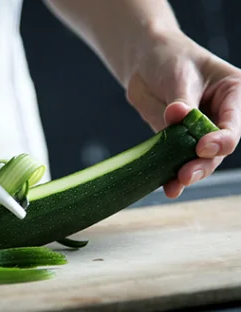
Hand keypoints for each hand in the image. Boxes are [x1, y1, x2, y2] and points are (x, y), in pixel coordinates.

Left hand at [126, 31, 240, 197]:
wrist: (144, 61)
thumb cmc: (169, 59)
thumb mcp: (179, 75)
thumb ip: (181, 101)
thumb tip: (177, 116)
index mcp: (233, 94)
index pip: (233, 124)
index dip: (220, 140)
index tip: (202, 147)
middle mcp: (220, 116)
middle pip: (218, 149)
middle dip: (203, 163)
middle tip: (186, 175)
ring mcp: (198, 131)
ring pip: (199, 159)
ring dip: (187, 173)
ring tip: (175, 185)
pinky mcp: (176, 140)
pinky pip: (176, 159)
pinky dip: (171, 173)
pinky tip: (168, 186)